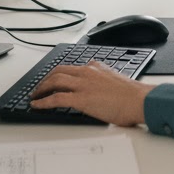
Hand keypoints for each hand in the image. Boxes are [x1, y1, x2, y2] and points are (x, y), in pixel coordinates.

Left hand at [30, 61, 151, 126]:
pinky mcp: (81, 98)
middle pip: (59, 71)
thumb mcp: (114, 81)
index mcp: (96, 67)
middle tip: (38, 88)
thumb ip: (102, 81)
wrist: (138, 100)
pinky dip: (43, 101)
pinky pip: (56, 98)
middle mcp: (87, 72)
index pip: (72, 68)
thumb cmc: (131, 96)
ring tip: (34, 96)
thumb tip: (97, 91)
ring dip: (41, 88)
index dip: (58, 74)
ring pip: (55, 81)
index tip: (52, 80)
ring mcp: (83, 84)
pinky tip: (36, 105)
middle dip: (45, 80)